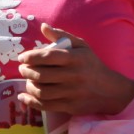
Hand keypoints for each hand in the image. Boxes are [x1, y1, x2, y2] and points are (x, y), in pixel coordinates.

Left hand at [17, 24, 133, 116]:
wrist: (111, 90)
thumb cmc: (92, 65)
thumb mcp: (82, 47)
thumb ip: (62, 36)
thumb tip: (43, 27)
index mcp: (76, 58)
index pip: (48, 56)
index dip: (31, 57)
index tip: (22, 58)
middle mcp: (74, 75)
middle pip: (42, 75)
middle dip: (27, 72)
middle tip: (22, 69)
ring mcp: (72, 93)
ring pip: (42, 91)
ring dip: (29, 86)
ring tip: (27, 81)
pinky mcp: (71, 106)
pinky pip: (46, 105)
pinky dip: (31, 102)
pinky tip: (24, 97)